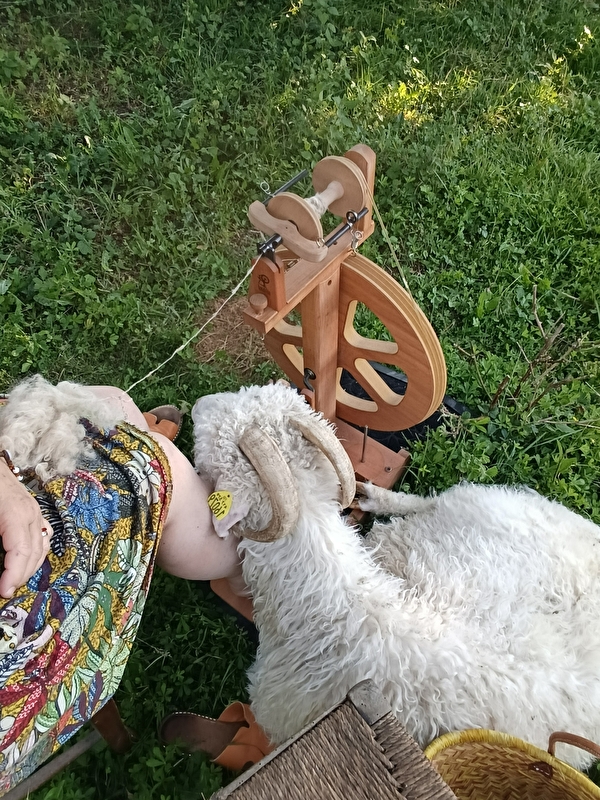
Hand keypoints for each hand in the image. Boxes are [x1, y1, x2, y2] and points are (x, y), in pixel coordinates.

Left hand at [0, 460, 51, 598]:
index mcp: (17, 512)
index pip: (22, 551)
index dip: (14, 574)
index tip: (4, 591)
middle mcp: (32, 514)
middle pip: (34, 552)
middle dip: (21, 575)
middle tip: (5, 591)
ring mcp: (36, 512)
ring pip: (42, 547)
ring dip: (30, 568)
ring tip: (13, 582)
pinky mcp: (35, 512)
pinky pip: (44, 537)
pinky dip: (37, 555)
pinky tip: (26, 564)